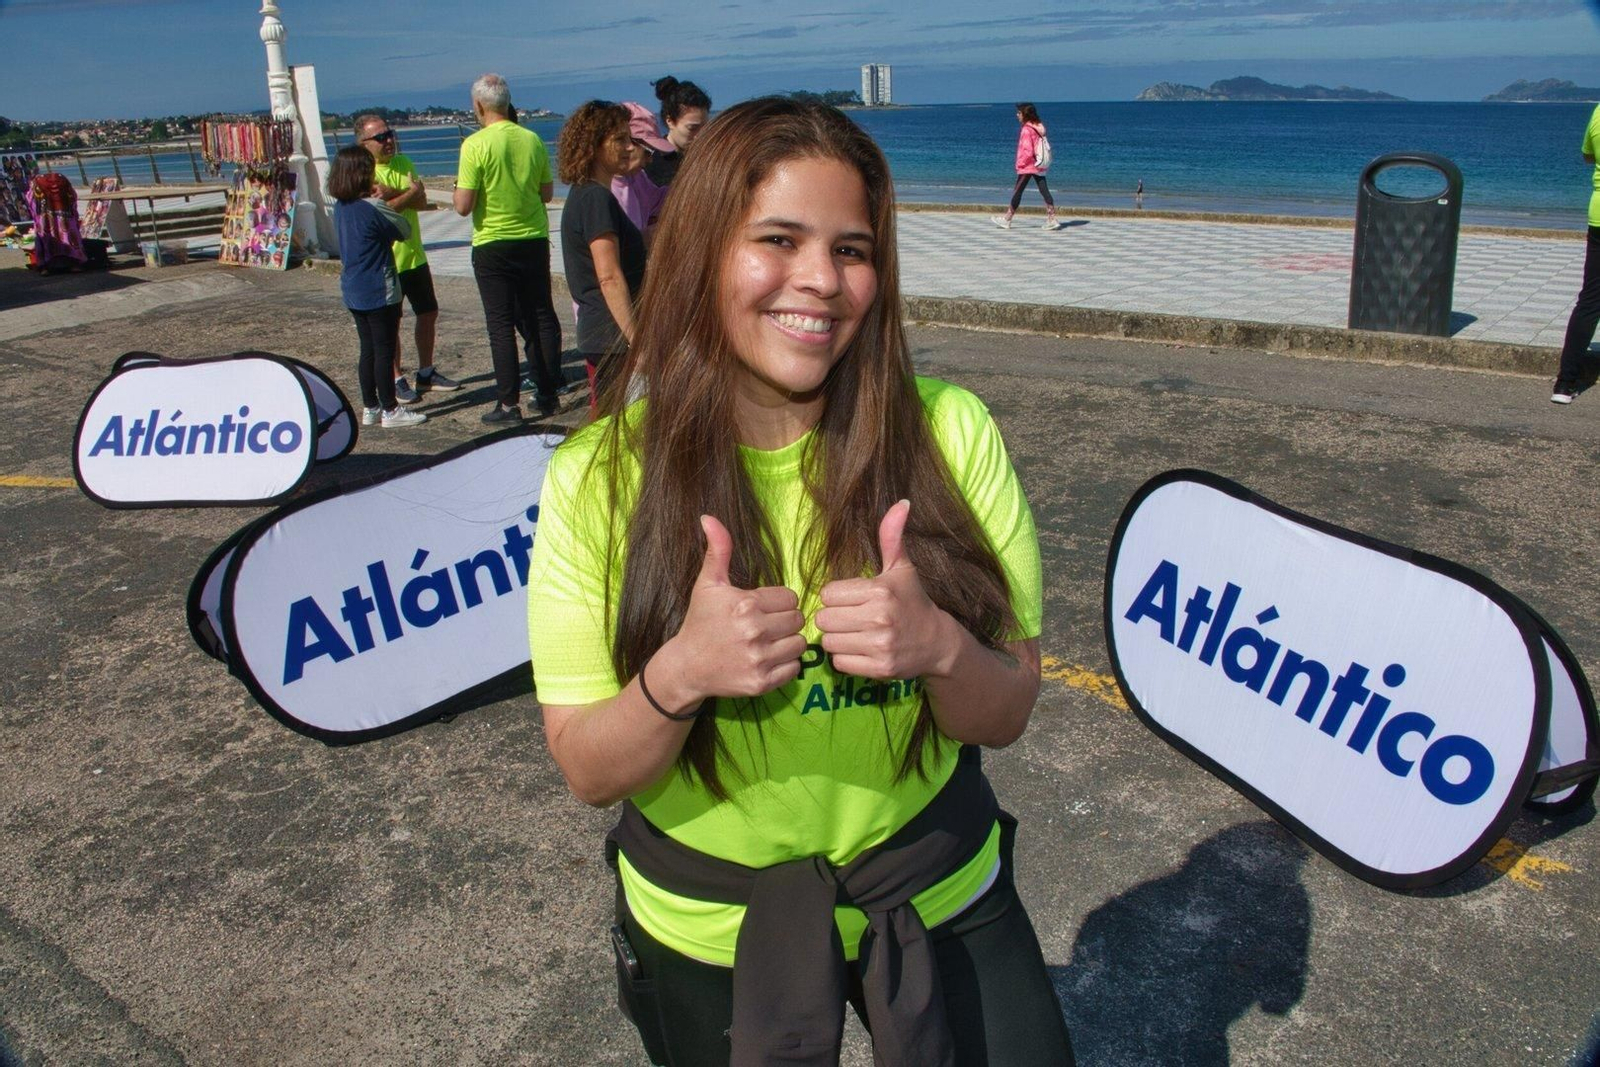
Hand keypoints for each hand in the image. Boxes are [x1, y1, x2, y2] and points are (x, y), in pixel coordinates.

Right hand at [657, 515, 806, 702]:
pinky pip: (794, 668)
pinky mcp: (761, 683)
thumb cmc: (700, 622)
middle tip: (765, 626)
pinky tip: (766, 659)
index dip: (778, 602)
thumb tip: (708, 517)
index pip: (790, 597)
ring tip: (767, 642)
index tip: (761, 608)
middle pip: (798, 620)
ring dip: (787, 643)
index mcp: (745, 604)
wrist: (686, 666)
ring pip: (799, 644)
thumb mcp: (708, 584)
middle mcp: (754, 632)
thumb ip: (717, 550)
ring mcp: (758, 659)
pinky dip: (785, 665)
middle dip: (784, 621)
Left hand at [815, 500, 954, 680]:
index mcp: (880, 591)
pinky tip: (860, 649)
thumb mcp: (902, 568)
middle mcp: (879, 618)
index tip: (852, 600)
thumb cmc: (912, 601)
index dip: (836, 597)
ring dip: (837, 639)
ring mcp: (880, 646)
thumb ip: (892, 536)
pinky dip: (845, 658)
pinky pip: (839, 663)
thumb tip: (901, 503)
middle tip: (851, 618)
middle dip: (834, 618)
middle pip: (824, 619)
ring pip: (829, 642)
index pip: (828, 594)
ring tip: (855, 633)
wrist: (937, 642)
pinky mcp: (879, 669)